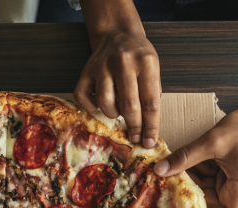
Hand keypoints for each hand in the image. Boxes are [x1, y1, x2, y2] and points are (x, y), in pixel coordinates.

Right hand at [75, 3, 159, 146]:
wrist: (118, 35)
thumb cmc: (138, 58)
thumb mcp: (153, 70)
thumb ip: (151, 96)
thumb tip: (148, 130)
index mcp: (146, 62)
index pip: (151, 102)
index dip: (151, 126)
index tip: (149, 141)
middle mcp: (123, 62)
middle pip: (129, 106)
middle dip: (134, 126)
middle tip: (134, 136)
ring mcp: (102, 66)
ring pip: (106, 104)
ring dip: (113, 114)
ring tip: (118, 111)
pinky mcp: (85, 71)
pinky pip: (84, 99)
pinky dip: (91, 107)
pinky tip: (99, 103)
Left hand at [151, 102, 237, 207]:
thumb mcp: (214, 142)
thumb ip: (186, 157)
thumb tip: (160, 170)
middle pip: (207, 205)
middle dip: (187, 195)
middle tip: (164, 185)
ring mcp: (233, 183)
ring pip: (205, 189)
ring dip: (190, 179)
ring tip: (171, 167)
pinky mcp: (230, 173)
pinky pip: (209, 177)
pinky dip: (197, 170)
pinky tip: (184, 160)